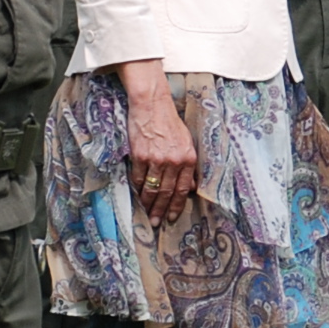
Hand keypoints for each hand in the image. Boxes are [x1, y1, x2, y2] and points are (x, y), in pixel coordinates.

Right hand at [120, 65, 198, 223]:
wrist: (152, 105)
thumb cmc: (169, 122)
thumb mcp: (186, 142)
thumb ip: (189, 165)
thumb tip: (191, 186)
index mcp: (188, 158)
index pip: (184, 189)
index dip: (177, 205)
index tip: (172, 216)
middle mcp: (174, 161)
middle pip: (168, 192)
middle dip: (162, 210)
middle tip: (157, 222)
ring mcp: (156, 159)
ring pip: (152, 188)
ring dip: (149, 204)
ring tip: (147, 215)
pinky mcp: (140, 156)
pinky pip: (138, 178)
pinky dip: (137, 189)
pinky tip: (137, 196)